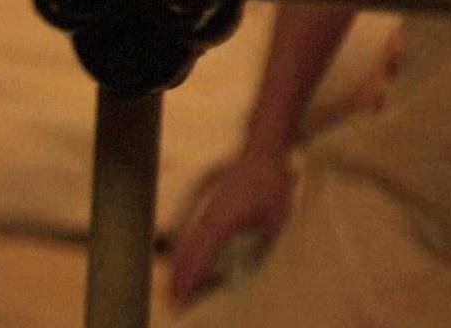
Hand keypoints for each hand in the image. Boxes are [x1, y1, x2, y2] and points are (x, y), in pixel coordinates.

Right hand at [166, 147, 294, 306]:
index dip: (191, 277)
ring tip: (177, 286)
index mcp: (223, 221)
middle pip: (186, 251)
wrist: (262, 151)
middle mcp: (209, 216)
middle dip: (180, 276)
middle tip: (176, 298)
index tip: (183, 296)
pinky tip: (187, 259)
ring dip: (180, 264)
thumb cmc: (271, 184)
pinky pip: (192, 232)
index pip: (200, 255)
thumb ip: (262, 244)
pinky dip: (187, 249)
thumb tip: (253, 268)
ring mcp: (206, 209)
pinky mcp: (209, 206)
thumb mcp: (275, 219)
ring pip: (186, 242)